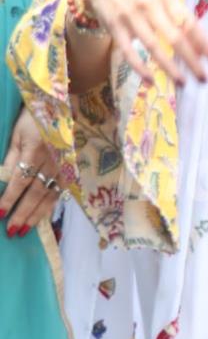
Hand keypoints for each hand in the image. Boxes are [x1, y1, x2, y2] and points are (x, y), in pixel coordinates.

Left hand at [0, 107, 62, 234]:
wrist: (64, 107)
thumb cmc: (35, 118)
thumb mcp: (17, 133)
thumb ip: (11, 157)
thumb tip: (1, 181)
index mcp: (35, 150)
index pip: (20, 180)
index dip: (9, 198)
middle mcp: (52, 161)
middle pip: (35, 193)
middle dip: (22, 213)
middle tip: (11, 231)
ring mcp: (63, 167)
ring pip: (49, 196)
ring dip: (36, 215)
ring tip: (24, 231)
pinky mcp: (70, 170)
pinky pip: (60, 192)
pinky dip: (49, 207)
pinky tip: (42, 218)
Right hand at [80, 0, 207, 85]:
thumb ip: (177, 15)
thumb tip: (198, 43)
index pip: (189, 22)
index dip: (203, 42)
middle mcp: (150, 6)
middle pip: (175, 37)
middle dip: (191, 59)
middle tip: (203, 77)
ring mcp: (131, 17)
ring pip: (153, 46)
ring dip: (169, 67)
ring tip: (182, 82)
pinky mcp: (115, 28)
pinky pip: (128, 52)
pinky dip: (140, 68)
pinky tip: (151, 81)